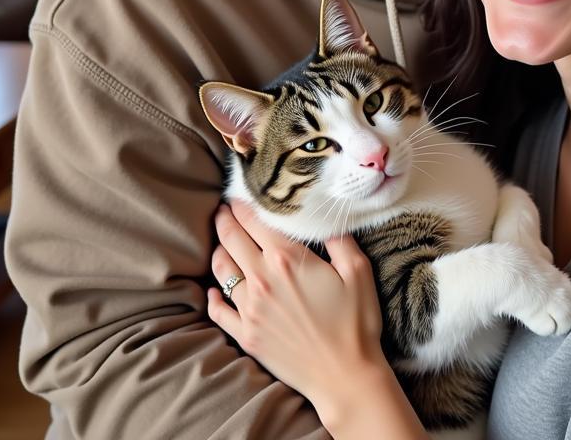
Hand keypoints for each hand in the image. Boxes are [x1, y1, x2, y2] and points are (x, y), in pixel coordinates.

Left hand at [208, 201, 385, 410]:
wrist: (344, 376)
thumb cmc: (356, 322)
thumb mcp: (358, 270)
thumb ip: (338, 238)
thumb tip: (324, 216)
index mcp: (287, 259)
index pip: (254, 220)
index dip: (243, 204)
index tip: (239, 195)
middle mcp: (262, 280)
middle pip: (231, 239)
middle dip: (225, 220)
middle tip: (224, 209)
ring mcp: (250, 309)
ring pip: (221, 270)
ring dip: (219, 250)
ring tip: (221, 240)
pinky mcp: (246, 335)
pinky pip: (218, 311)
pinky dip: (213, 296)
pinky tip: (213, 290)